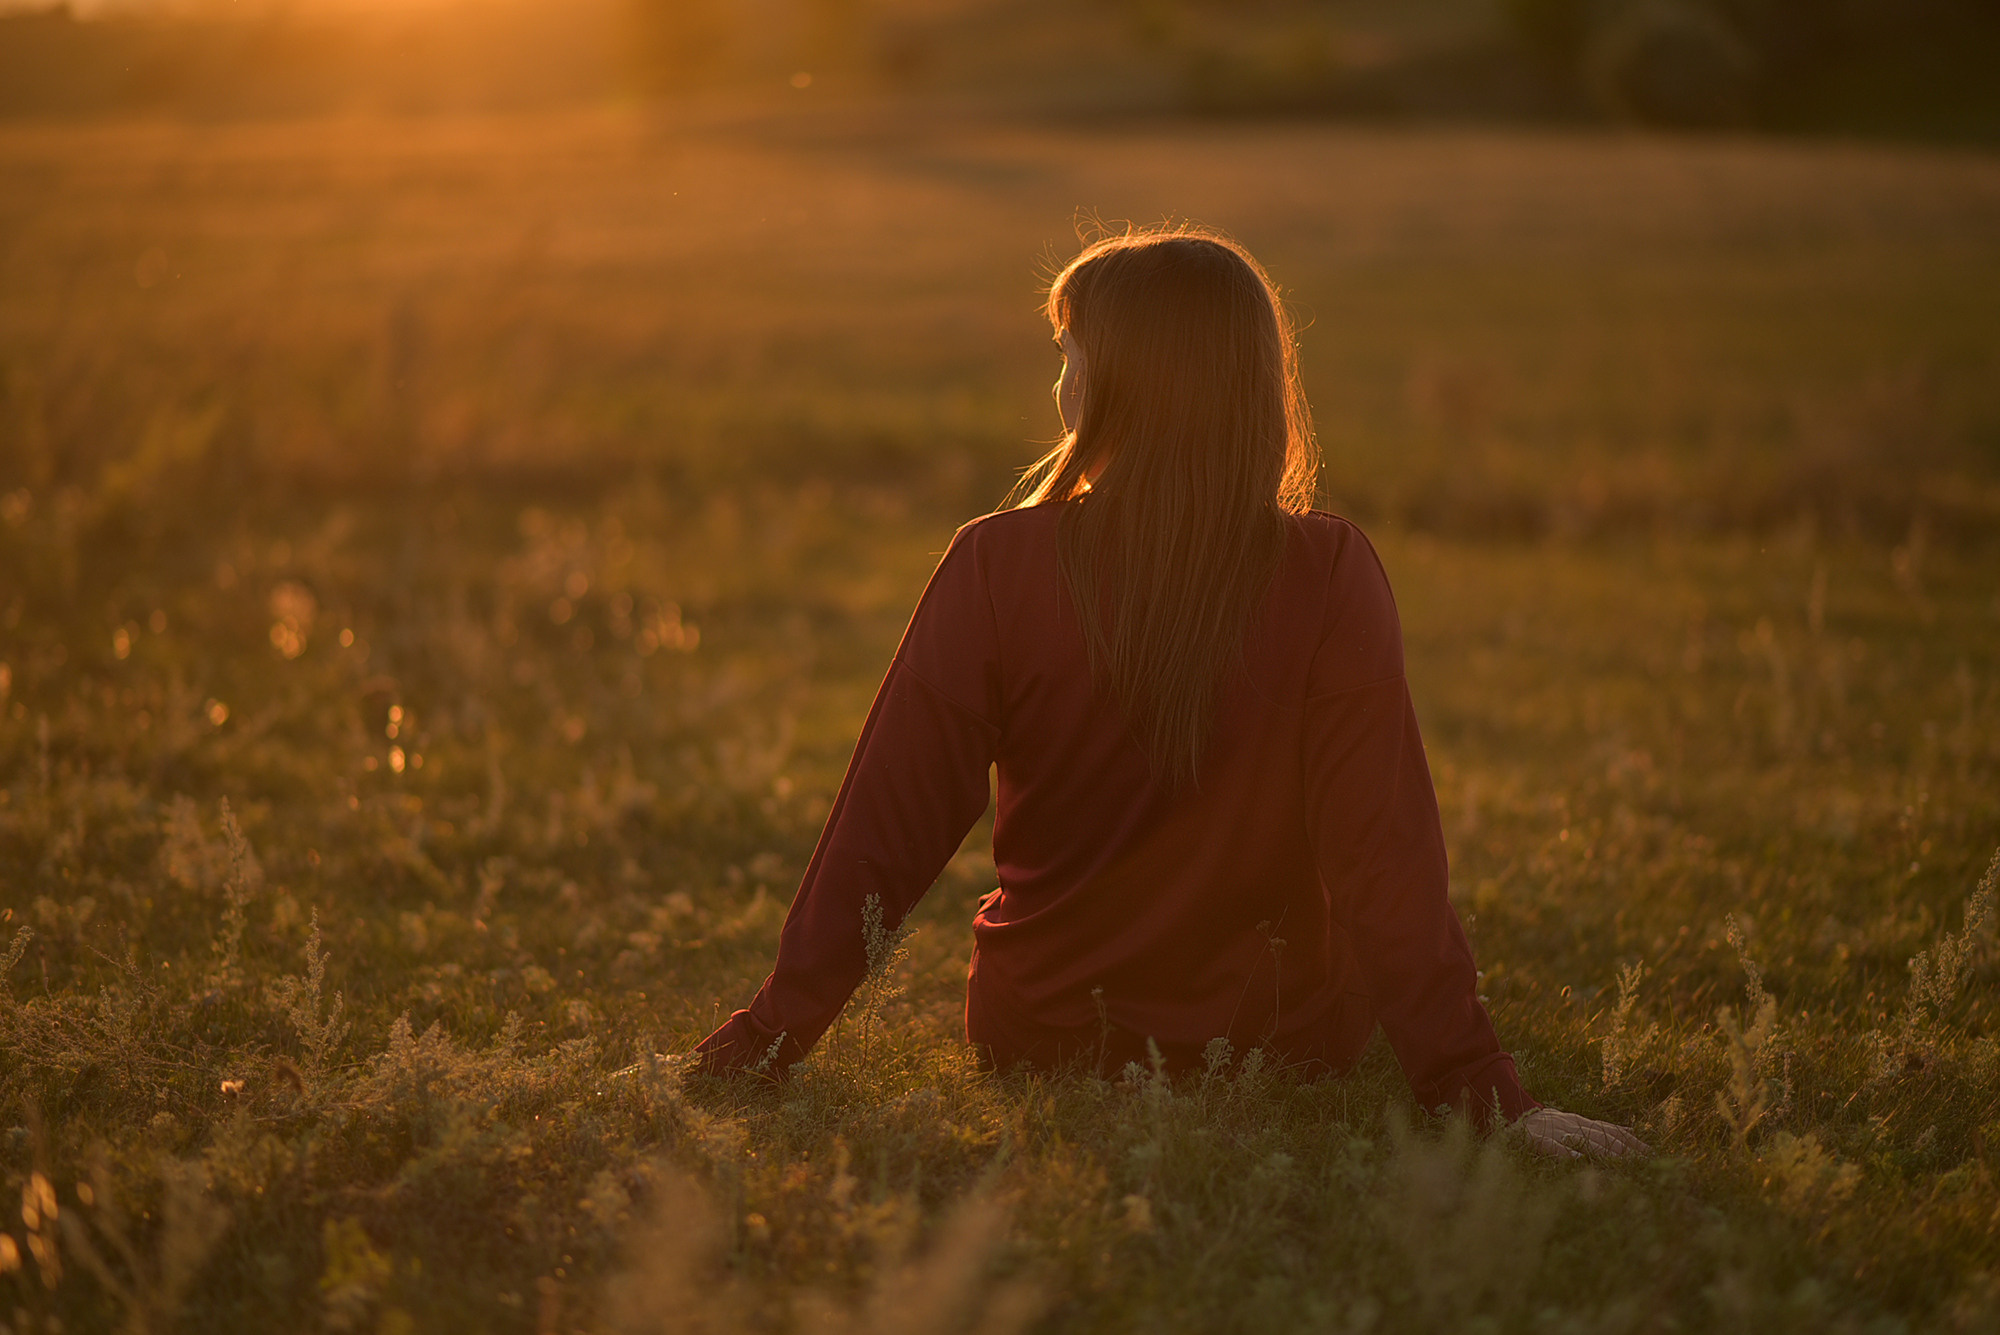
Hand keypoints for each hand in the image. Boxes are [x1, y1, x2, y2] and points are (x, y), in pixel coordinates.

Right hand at [1515, 1107, 1649, 1159]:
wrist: (1515, 1117)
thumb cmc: (1549, 1125)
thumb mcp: (1577, 1123)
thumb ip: (1601, 1127)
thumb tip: (1631, 1130)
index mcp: (1583, 1122)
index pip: (1612, 1132)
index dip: (1633, 1143)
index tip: (1652, 1155)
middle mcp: (1573, 1124)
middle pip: (1602, 1138)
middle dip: (1625, 1151)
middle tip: (1643, 1163)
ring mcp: (1556, 1131)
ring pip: (1582, 1141)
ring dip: (1603, 1152)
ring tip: (1621, 1162)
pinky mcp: (1538, 1139)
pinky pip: (1553, 1146)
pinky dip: (1566, 1152)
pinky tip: (1578, 1160)